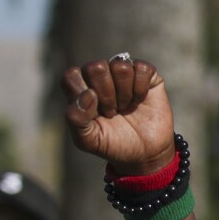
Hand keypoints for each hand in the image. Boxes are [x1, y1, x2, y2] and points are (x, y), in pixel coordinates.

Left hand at [61, 56, 175, 174]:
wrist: (146, 153)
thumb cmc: (114, 144)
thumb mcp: (88, 140)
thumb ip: (75, 119)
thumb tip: (88, 93)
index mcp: (81, 89)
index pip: (71, 75)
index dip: (83, 94)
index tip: (95, 113)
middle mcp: (100, 77)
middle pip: (95, 67)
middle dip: (106, 94)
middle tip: (112, 111)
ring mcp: (123, 75)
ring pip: (120, 66)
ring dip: (124, 93)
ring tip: (125, 107)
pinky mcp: (146, 76)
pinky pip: (142, 68)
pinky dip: (141, 88)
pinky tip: (140, 100)